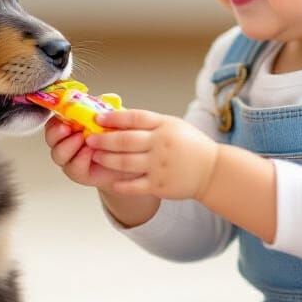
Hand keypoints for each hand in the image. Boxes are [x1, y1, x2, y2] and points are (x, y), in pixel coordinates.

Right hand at [43, 116, 140, 191]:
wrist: (130, 160)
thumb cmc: (118, 138)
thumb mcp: (115, 118)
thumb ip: (108, 108)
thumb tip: (107, 96)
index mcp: (72, 125)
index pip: (55, 120)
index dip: (57, 117)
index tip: (64, 114)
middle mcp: (67, 142)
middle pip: (51, 138)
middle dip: (56, 132)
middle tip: (67, 128)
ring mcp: (70, 159)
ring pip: (58, 154)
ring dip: (68, 145)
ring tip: (82, 139)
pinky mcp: (78, 173)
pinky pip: (73, 168)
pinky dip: (80, 158)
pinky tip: (90, 152)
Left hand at [84, 109, 219, 199]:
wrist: (212, 170)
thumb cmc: (191, 146)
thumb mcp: (173, 125)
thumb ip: (149, 122)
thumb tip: (119, 116)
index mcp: (164, 126)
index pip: (134, 119)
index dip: (113, 118)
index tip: (98, 118)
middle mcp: (160, 145)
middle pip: (125, 141)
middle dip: (103, 140)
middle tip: (90, 139)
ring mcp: (159, 166)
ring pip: (125, 163)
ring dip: (106, 160)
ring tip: (95, 156)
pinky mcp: (159, 185)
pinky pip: (134, 186)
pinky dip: (121, 184)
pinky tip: (112, 181)